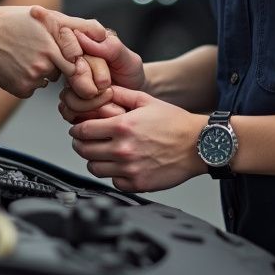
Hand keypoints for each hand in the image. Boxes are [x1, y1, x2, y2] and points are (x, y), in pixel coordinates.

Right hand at [0, 6, 102, 98]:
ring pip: (47, 80)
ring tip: (25, 54)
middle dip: (60, 68)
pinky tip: (17, 64)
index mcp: (53, 48)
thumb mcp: (48, 17)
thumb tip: (105, 33)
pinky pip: (32, 88)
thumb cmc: (15, 21)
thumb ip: (78, 26)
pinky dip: (28, 80)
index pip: (78, 66)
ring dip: (43, 72)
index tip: (72, 62)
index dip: (78, 65)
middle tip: (42, 53)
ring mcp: (31, 79)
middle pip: (64, 75)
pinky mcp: (20, 89)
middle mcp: (44, 66)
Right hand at [56, 26, 145, 123]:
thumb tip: (81, 36)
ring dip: (92, 104)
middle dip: (92, 89)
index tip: (105, 81)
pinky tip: (100, 109)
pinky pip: (67, 112)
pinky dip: (86, 115)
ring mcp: (68, 84)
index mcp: (82, 46)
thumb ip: (109, 47)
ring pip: (67, 97)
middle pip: (69, 77)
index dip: (89, 70)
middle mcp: (71, 64)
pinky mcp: (69, 103)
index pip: (72, 53)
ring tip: (108, 99)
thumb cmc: (130, 74)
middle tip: (108, 89)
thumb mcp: (128, 59)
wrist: (134, 96)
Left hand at [68, 85, 205, 192]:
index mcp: (122, 126)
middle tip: (85, 141)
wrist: (198, 145)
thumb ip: (121, 94)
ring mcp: (129, 168)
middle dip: (81, 144)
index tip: (77, 130)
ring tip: (101, 154)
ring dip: (94, 160)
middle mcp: (123, 149)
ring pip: (94, 168)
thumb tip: (102, 91)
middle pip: (84, 150)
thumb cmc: (174, 123)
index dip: (76, 129)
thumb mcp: (146, 100)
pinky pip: (113, 182)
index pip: (83, 131)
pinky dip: (113, 175)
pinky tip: (119, 165)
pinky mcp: (137, 184)